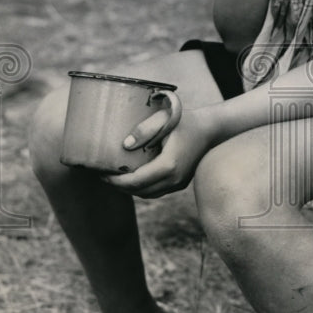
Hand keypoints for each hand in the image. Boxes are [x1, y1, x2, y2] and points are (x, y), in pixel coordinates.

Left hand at [100, 107, 216, 198]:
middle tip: (104, 176)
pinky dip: (143, 188)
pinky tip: (133, 177)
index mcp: (168, 165)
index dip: (115, 181)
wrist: (211, 129)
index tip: (102, 174)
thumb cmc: (185, 120)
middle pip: (140, 191)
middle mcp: (174, 179)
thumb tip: (124, 146)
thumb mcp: (163, 119)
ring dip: (131, 189)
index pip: (135, 181)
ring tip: (116, 178)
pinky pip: (157, 191)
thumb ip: (143, 130)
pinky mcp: (181, 183)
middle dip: (120, 187)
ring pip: (148, 194)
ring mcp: (179, 183)